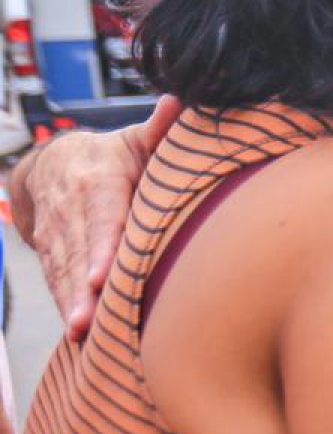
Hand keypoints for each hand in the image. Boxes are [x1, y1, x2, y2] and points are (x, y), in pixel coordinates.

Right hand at [11, 96, 181, 340]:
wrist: (54, 164)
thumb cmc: (116, 156)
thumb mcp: (136, 140)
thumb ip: (160, 128)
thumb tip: (180, 101)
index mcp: (98, 180)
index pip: (101, 216)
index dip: (101, 246)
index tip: (102, 274)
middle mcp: (73, 208)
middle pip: (79, 250)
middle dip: (81, 286)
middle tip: (89, 318)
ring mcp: (59, 233)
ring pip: (63, 270)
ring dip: (69, 302)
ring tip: (80, 331)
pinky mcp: (51, 252)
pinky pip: (56, 279)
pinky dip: (64, 304)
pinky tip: (76, 331)